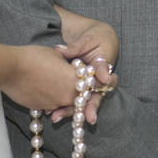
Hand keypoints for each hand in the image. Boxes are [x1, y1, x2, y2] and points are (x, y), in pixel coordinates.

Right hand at [1, 44, 82, 112]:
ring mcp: (53, 105)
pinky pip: (49, 105)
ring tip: (53, 85)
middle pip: (77, 98)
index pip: (88, 85)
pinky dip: (49, 99)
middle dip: (76, 92)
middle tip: (69, 84)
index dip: (86, 81)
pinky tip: (42, 89)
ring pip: (63, 103)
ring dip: (61, 96)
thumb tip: (67, 69)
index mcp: (74, 81)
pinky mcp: (40, 108)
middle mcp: (67, 97)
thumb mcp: (57, 55)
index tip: (84, 77)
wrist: (11, 69)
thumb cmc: (34, 57)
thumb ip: (67, 65)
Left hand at [52, 8, 117, 124]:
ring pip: (84, 101)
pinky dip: (65, 107)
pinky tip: (52, 112)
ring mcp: (90, 86)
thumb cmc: (95, 39)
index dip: (103, 74)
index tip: (105, 79)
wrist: (96, 43)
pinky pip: (74, 100)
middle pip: (96, 94)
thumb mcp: (87, 40)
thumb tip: (59, 49)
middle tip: (89, 118)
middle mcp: (99, 79)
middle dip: (91, 106)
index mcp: (103, 63)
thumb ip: (75, 47)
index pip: (103, 68)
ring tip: (58, 117)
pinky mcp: (81, 90)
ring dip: (73, 111)